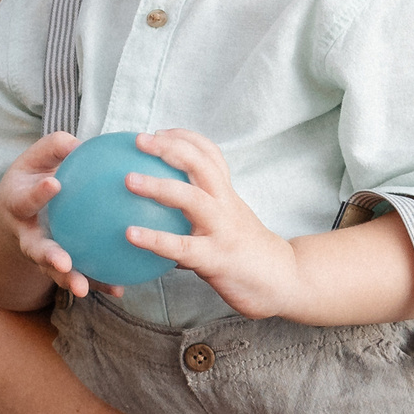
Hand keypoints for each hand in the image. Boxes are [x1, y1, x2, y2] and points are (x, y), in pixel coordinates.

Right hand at [0, 132, 113, 299]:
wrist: (14, 214)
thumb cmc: (30, 178)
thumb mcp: (34, 159)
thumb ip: (54, 148)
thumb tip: (81, 142)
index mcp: (17, 203)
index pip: (27, 198)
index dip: (38, 192)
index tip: (55, 184)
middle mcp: (25, 233)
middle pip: (34, 248)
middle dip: (47, 256)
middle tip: (63, 262)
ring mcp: (40, 253)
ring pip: (52, 270)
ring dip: (68, 280)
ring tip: (84, 288)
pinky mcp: (57, 266)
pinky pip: (78, 274)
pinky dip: (97, 283)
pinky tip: (118, 289)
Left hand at [119, 130, 305, 319]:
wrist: (284, 282)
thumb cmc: (247, 255)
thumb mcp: (227, 226)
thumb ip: (197, 220)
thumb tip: (154, 219)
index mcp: (227, 195)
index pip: (211, 156)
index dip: (186, 138)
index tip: (160, 131)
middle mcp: (226, 205)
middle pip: (201, 164)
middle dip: (171, 147)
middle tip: (139, 140)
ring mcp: (222, 229)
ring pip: (192, 198)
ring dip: (159, 185)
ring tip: (129, 179)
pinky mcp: (216, 258)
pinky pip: (182, 247)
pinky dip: (154, 238)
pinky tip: (129, 234)